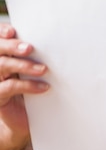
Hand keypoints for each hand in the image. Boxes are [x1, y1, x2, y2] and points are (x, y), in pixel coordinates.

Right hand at [0, 24, 48, 149]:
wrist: (24, 117)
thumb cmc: (32, 88)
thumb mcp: (35, 70)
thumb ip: (37, 56)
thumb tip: (57, 41)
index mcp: (4, 55)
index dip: (1, 32)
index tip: (13, 31)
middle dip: (12, 46)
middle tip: (29, 48)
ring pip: (2, 66)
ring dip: (24, 66)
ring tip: (43, 69)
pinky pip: (9, 87)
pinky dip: (28, 85)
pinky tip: (44, 87)